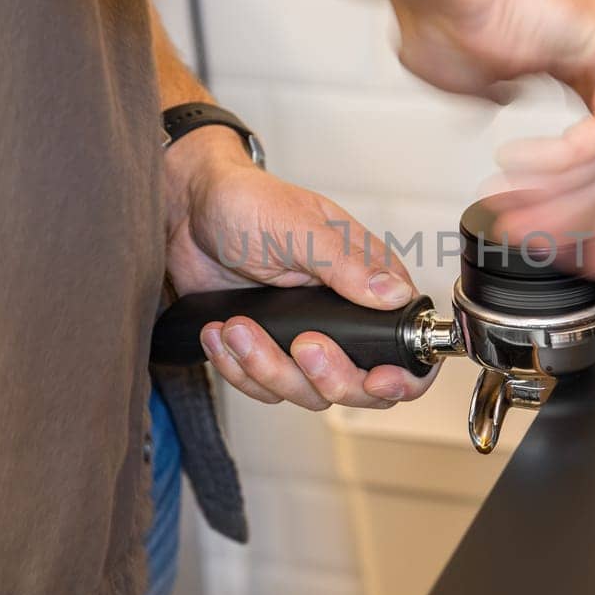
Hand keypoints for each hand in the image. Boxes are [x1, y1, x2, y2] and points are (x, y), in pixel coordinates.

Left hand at [162, 129, 436, 410]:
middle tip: (301, 345)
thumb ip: (348, 263)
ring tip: (238, 327)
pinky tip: (220, 333)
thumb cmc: (246, 202)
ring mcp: (304, 338)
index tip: (377, 378)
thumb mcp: (299, 226)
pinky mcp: (267, 351)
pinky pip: (263, 388)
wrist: (187, 212)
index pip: (406, 344)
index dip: (402, 374)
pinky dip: (238, 369)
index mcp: (366, 281)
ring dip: (268, 368)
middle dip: (328, 376)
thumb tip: (395, 293)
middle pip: (360, 384)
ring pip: (307, 392)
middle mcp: (341, 316)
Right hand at [392, 0, 594, 260]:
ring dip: (561, 195)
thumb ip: (505, 95)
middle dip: (588, 215)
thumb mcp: (478, 77)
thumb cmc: (448, 5)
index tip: (559, 238)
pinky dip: (562, 162)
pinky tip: (518, 165)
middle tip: (549, 246)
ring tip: (514, 211)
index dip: (591, 201)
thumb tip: (509, 106)